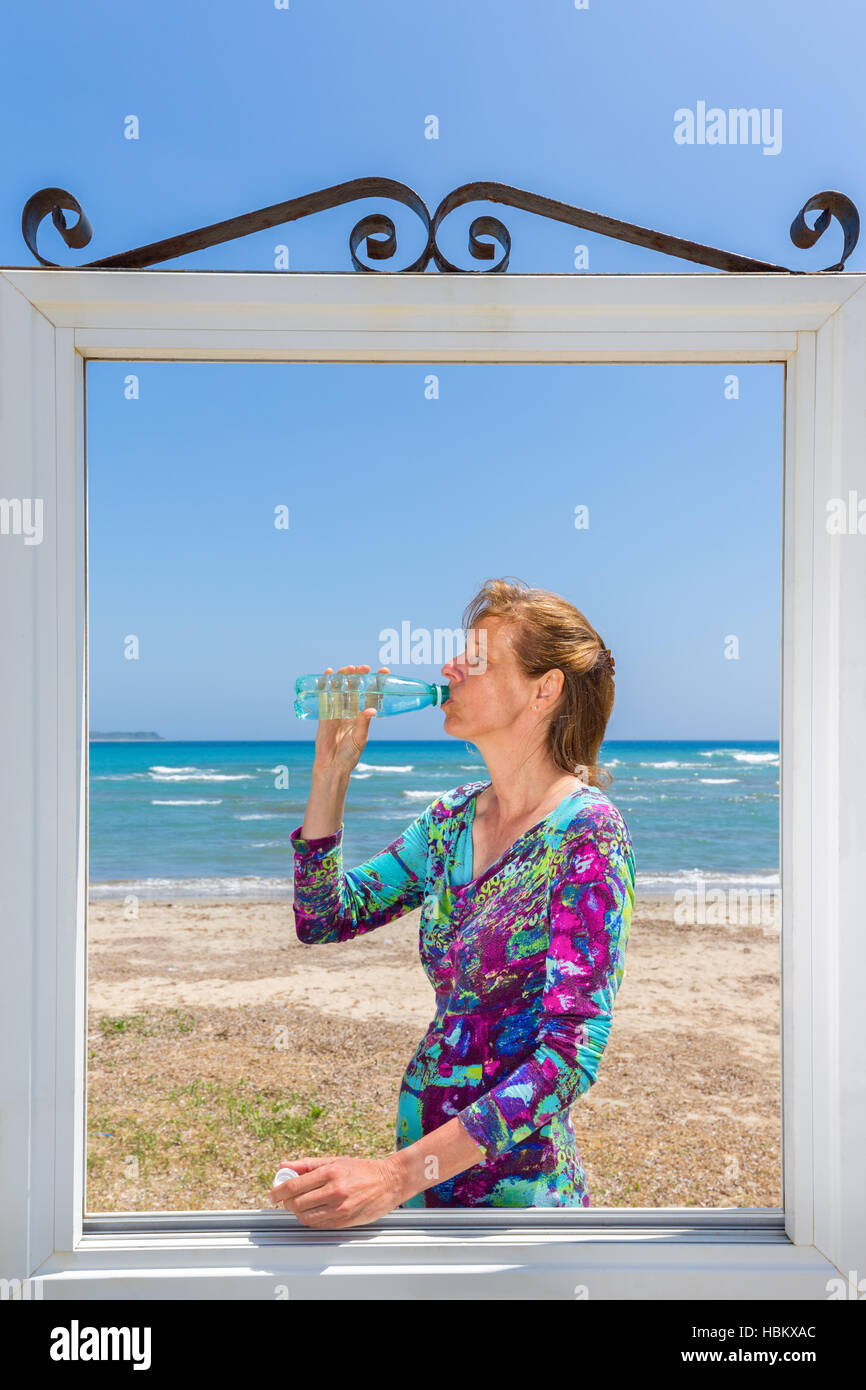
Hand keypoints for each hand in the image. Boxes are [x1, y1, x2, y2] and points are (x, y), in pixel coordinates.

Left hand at [267, 1154, 406, 1228]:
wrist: (389, 1182)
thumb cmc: (362, 1170)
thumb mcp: (335, 1160)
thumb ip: (307, 1164)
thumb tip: (284, 1166)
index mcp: (330, 1172)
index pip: (294, 1186)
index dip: (278, 1191)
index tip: (272, 1194)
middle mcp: (334, 1191)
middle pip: (297, 1203)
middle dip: (287, 1202)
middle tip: (287, 1199)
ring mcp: (340, 1209)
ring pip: (305, 1217)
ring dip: (298, 1212)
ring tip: (301, 1205)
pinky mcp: (344, 1222)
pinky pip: (319, 1225)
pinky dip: (311, 1219)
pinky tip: (315, 1211)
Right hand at [312, 664, 389, 775]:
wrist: (332, 766)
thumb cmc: (350, 755)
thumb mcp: (360, 738)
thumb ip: (363, 723)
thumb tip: (371, 710)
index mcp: (361, 716)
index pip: (370, 695)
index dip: (376, 683)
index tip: (384, 672)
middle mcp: (349, 711)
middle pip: (354, 689)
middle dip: (359, 677)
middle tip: (365, 668)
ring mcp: (336, 712)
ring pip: (341, 690)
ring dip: (344, 678)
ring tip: (349, 668)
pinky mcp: (325, 714)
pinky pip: (325, 696)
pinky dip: (326, 684)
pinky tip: (329, 673)